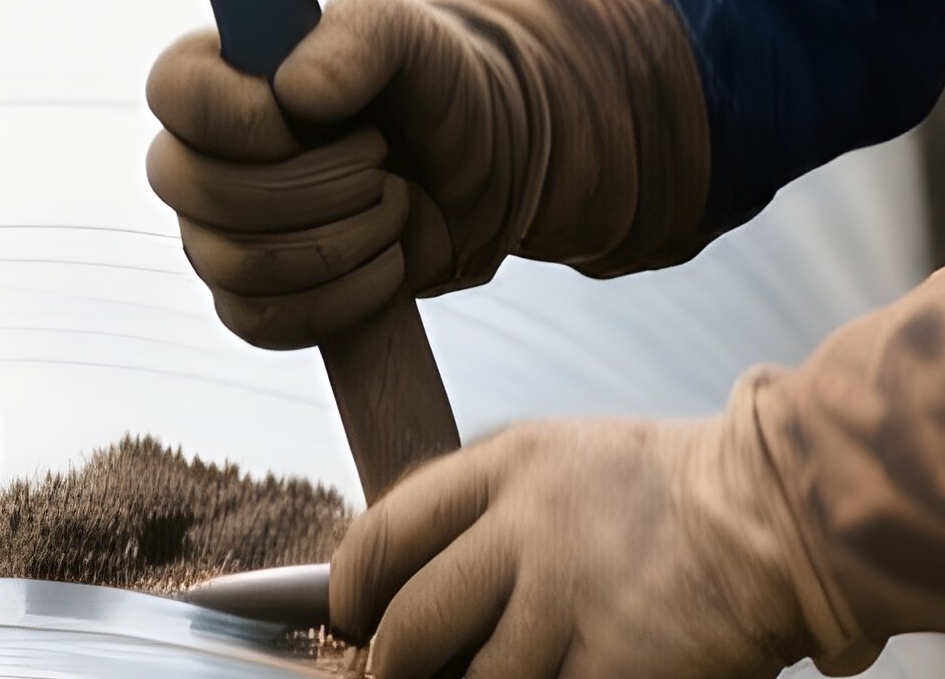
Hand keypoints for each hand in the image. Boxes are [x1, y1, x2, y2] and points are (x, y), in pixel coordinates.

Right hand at [145, 0, 498, 343]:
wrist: (476, 160)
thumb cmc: (425, 80)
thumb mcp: (404, 34)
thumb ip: (356, 38)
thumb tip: (295, 92)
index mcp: (216, 69)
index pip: (174, 93)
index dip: (245, 118)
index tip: (320, 117)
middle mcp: (197, 149)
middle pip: (197, 190)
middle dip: (313, 187)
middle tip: (380, 161)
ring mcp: (213, 228)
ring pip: (233, 263)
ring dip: (339, 241)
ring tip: (393, 202)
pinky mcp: (248, 295)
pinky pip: (260, 321)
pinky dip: (339, 301)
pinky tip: (387, 263)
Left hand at [329, 403, 870, 678]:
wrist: (770, 513)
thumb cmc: (666, 493)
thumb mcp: (560, 461)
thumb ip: (490, 507)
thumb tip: (419, 573)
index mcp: (505, 467)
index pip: (390, 529)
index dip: (353, 582)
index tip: (347, 613)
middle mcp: (524, 529)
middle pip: (415, 618)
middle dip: (391, 663)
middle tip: (392, 676)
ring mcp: (568, 599)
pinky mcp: (615, 664)